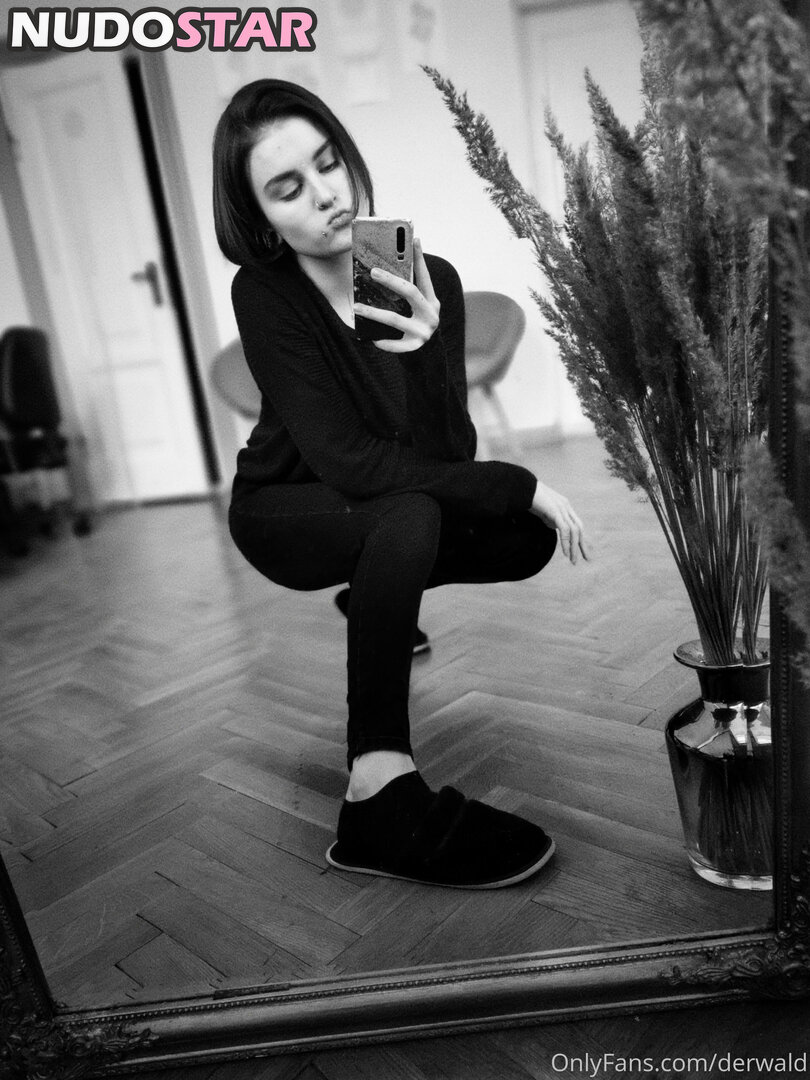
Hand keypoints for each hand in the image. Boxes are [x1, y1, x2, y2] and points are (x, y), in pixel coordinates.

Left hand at [353, 238, 439, 352]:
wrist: (430, 357)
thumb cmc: (417, 326)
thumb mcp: (418, 309)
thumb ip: (409, 294)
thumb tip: (387, 271)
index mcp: (432, 301)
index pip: (425, 276)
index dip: (420, 258)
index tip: (414, 239)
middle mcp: (431, 314)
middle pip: (410, 292)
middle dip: (390, 280)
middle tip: (372, 271)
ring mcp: (424, 331)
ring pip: (395, 319)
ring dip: (373, 313)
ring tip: (356, 307)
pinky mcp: (416, 346)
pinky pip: (394, 343)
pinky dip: (382, 341)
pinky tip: (372, 338)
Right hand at [530, 481, 591, 564]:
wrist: (522, 488)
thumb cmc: (529, 499)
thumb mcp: (542, 512)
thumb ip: (550, 519)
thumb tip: (554, 527)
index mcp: (565, 506)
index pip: (577, 524)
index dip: (581, 538)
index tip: (583, 551)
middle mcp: (566, 507)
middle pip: (579, 529)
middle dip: (583, 545)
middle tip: (587, 559)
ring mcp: (562, 508)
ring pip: (574, 531)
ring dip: (574, 547)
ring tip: (573, 560)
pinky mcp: (555, 511)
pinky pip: (564, 530)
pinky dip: (566, 542)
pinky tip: (566, 553)